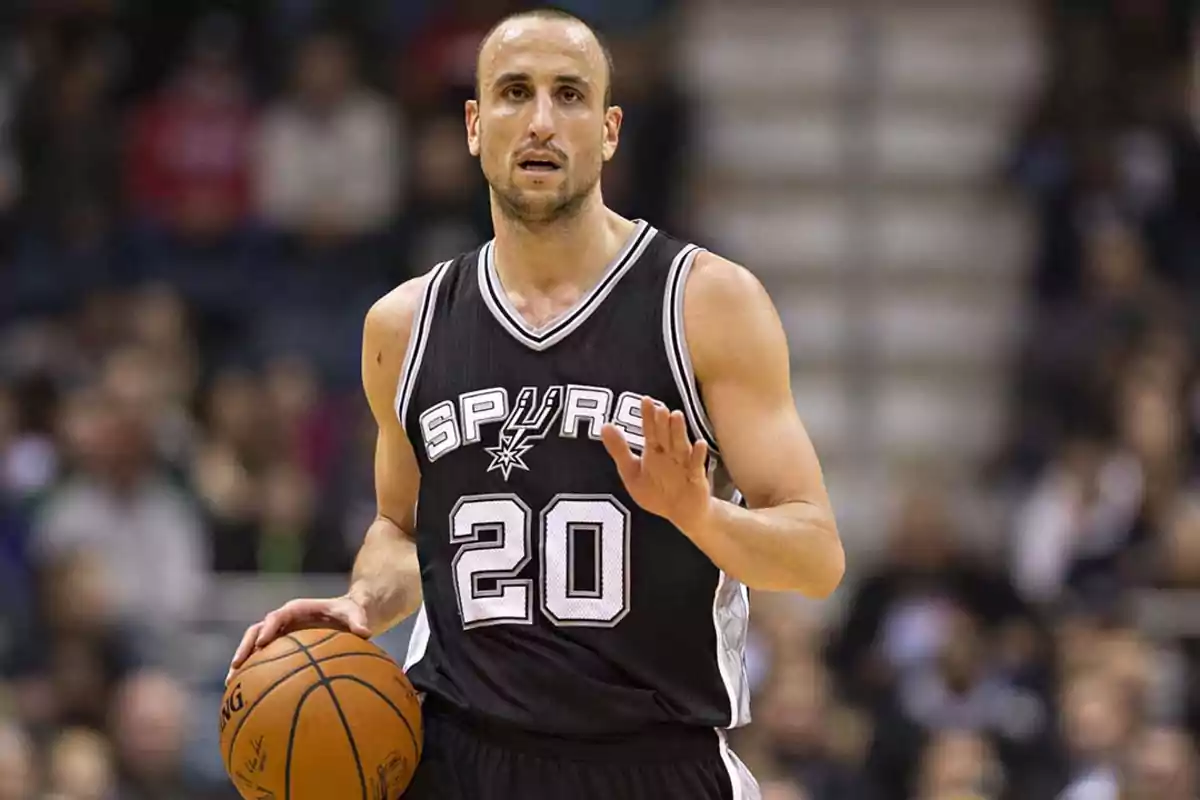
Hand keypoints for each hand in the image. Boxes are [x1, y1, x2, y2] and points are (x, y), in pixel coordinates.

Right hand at [226, 595, 370, 683]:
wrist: (349, 615)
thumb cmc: (351, 613)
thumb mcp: (356, 614)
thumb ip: (358, 621)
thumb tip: (365, 633)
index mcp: (296, 610)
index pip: (276, 617)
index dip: (268, 628)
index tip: (262, 643)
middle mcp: (283, 621)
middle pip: (257, 631)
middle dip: (245, 647)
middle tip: (236, 666)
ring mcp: (279, 634)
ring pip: (254, 646)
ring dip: (241, 662)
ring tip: (231, 684)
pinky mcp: (280, 647)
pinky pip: (263, 659)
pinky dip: (253, 673)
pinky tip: (247, 694)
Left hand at [601, 396, 710, 535]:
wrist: (682, 513)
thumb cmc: (656, 491)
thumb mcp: (632, 472)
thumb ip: (619, 450)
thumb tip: (605, 426)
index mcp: (654, 451)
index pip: (650, 431)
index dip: (648, 416)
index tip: (645, 400)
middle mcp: (670, 454)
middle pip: (666, 436)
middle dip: (663, 423)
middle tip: (660, 408)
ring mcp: (684, 465)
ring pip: (681, 446)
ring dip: (679, 432)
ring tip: (676, 416)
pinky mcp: (696, 479)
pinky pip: (697, 466)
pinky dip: (698, 456)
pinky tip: (699, 444)